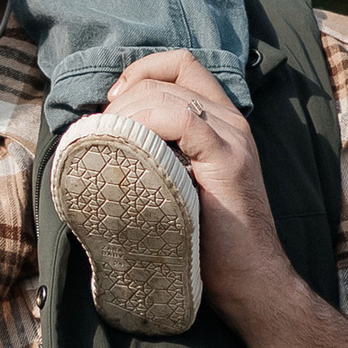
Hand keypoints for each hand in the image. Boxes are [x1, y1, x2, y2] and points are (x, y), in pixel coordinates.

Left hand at [102, 50, 296, 333]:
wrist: (248, 282)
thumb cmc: (206, 244)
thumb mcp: (175, 186)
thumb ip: (155, 157)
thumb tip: (99, 145)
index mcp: (220, 122)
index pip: (181, 66)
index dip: (139, 73)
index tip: (110, 106)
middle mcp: (230, 121)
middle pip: (167, 76)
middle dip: (123, 98)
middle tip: (100, 135)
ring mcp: (232, 137)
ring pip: (167, 94)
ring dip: (126, 113)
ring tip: (108, 145)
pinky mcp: (229, 158)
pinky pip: (182, 119)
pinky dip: (146, 125)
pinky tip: (129, 150)